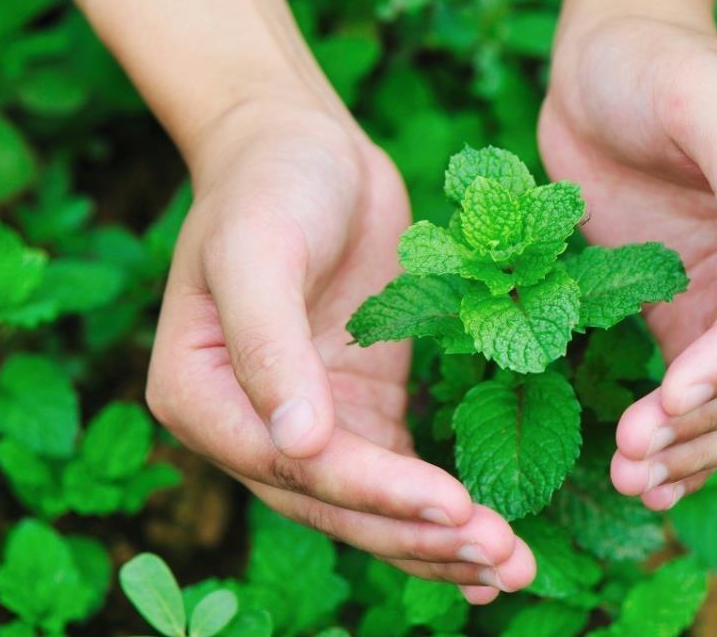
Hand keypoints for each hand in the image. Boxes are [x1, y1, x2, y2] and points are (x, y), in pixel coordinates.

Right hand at [146, 101, 533, 602]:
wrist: (302, 146)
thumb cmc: (268, 185)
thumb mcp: (258, 251)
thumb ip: (269, 347)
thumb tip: (297, 446)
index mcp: (202, 397)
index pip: (297, 468)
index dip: (376, 494)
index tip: (455, 506)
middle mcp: (251, 425)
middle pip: (339, 504)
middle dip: (420, 535)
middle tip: (507, 560)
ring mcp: (311, 419)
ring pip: (372, 505)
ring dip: (439, 540)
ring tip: (514, 570)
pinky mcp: (360, 403)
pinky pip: (398, 469)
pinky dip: (437, 507)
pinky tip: (485, 541)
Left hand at [540, 15, 716, 509]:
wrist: (601, 64)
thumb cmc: (654, 62)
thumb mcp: (700, 96)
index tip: (675, 398)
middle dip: (707, 418)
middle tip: (637, 458)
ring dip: (694, 443)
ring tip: (636, 479)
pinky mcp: (690, 307)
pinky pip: (699, 384)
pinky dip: (681, 434)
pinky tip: (652, 478)